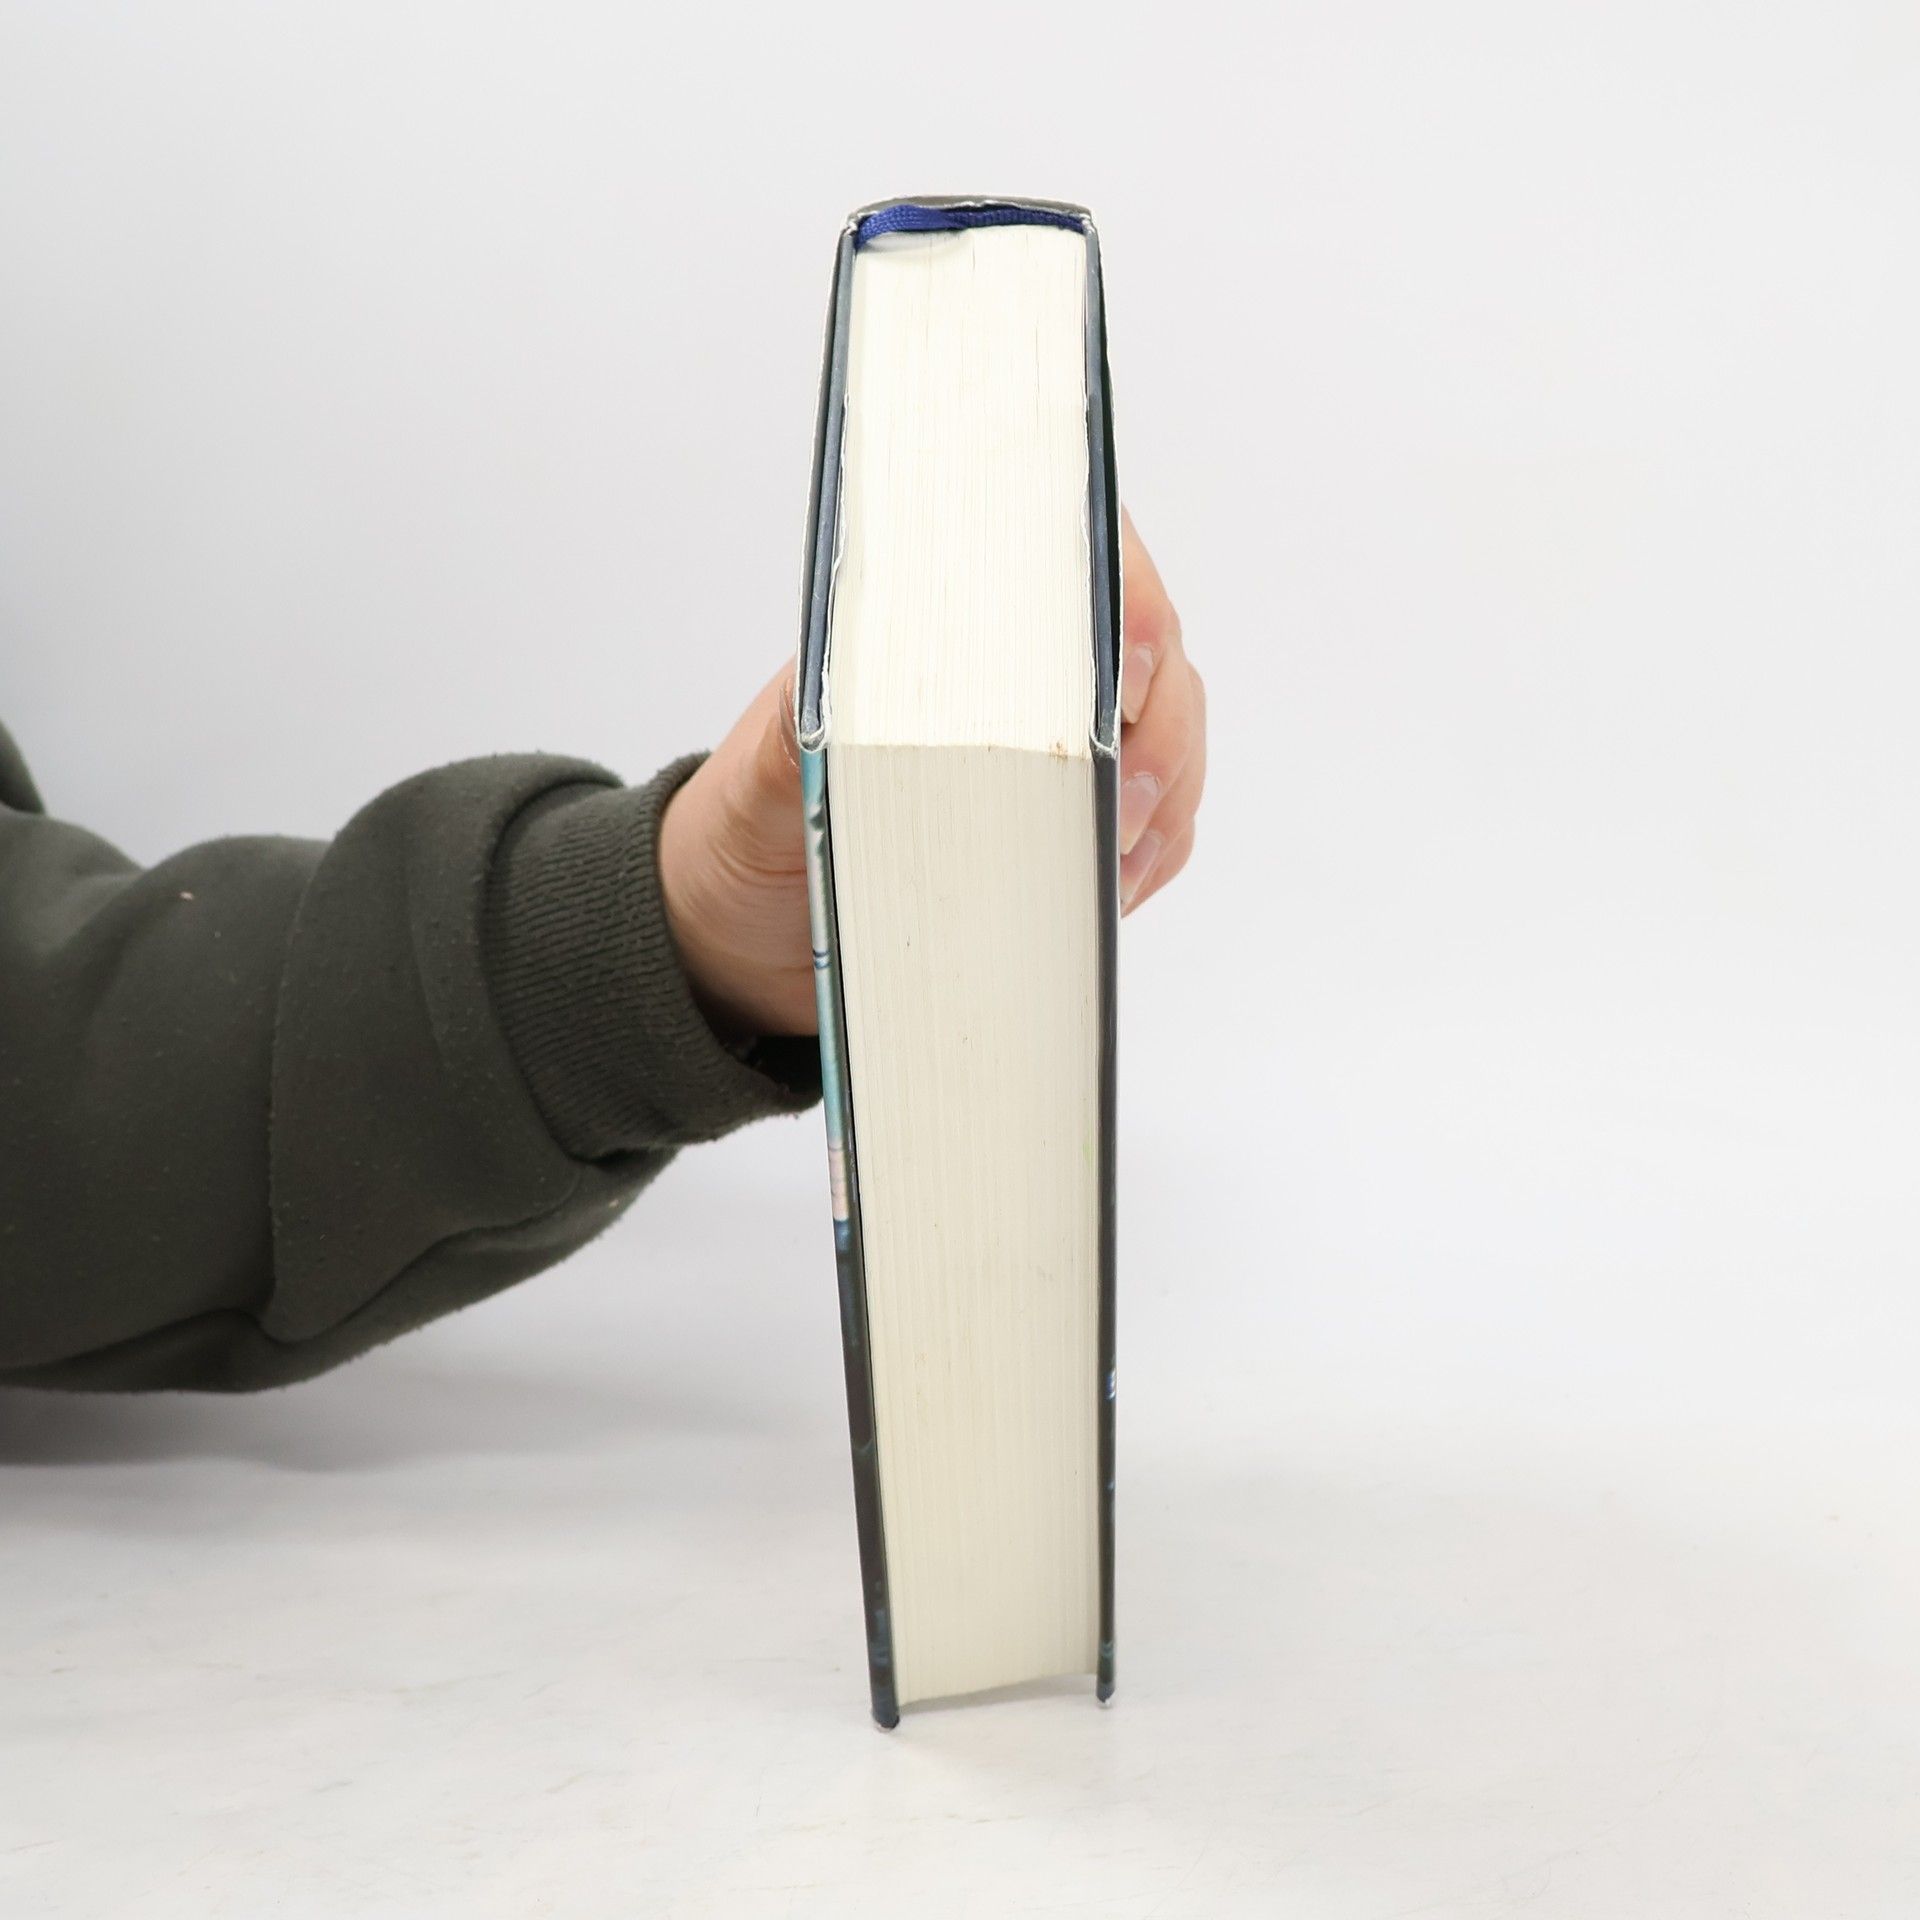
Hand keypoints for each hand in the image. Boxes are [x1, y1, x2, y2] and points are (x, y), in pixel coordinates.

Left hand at [658, 513, 1203, 1038]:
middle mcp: (1015, 668)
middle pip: (1146, 652)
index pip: (1068, 556)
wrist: (749, 926)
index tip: (1123, 679)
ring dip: (1161, 796)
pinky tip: (1115, 888)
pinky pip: (1156, 819)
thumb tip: (832, 699)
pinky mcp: (1069, 818)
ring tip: (1114, 861)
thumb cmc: (755, 828)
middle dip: (1154, 728)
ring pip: (1166, 734)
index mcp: (943, 621)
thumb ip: (794, 731)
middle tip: (1114, 808)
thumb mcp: (760, 779)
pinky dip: (1151, 851)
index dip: (1123, 601)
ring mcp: (1053, 742)